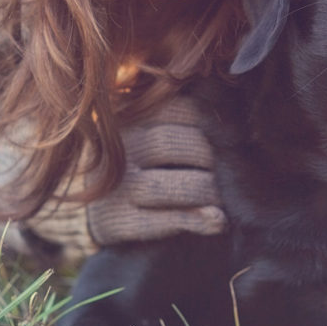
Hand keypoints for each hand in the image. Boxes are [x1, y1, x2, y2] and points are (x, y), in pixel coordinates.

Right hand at [87, 95, 226, 244]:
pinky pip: (161, 222)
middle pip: (175, 144)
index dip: (214, 120)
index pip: (180, 108)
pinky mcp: (117, 221)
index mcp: (131, 114)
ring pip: (171, 184)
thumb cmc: (134, 155)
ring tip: (231, 197)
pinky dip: (194, 221)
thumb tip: (232, 103)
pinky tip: (218, 221)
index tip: (238, 131)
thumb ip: (179, 112)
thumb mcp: (146, 123)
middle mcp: (121, 147)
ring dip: (209, 190)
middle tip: (240, 167)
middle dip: (214, 157)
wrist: (86, 200)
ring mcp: (116, 186)